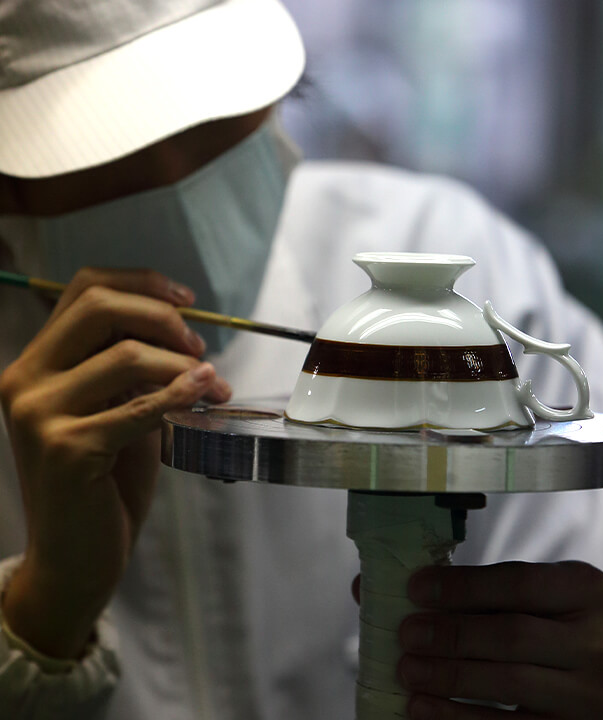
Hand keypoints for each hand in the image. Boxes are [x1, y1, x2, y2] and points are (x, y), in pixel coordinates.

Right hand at [0, 268, 231, 657]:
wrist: (73, 559)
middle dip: (163, 318)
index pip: (83, 288)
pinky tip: (205, 392)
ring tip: (215, 387)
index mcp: (35, 363)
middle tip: (200, 348)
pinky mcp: (66, 450)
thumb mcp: (114, 410)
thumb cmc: (101, 483)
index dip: (141, 283)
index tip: (187, 300)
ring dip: (184, 367)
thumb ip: (132, 369)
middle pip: (100, 308)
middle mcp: (24, 380)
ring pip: (127, 356)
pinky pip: (138, 407)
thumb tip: (182, 333)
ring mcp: (38, 415)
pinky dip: (179, 394)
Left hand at [399, 562, 602, 718]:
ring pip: (511, 684)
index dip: (462, 586)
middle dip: (452, 634)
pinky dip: (460, 718)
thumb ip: (493, 591)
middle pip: (512, 634)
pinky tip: (424, 709)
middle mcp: (597, 641)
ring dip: (450, 678)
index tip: (416, 588)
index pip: (517, 582)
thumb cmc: (563, 625)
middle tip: (408, 634)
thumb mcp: (548, 596)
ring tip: (408, 671)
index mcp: (585, 589)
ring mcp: (594, 693)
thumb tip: (409, 592)